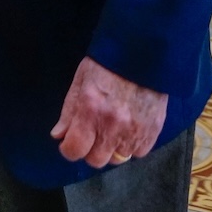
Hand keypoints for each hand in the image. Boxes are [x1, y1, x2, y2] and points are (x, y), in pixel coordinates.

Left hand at [50, 57, 167, 168]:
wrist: (143, 51)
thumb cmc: (107, 63)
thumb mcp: (80, 81)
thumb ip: (69, 111)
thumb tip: (58, 136)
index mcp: (90, 110)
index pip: (74, 150)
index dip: (69, 148)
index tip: (71, 141)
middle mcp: (112, 125)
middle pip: (96, 160)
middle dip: (91, 150)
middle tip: (93, 134)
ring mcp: (134, 130)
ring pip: (118, 158)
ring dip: (112, 148)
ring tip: (114, 129)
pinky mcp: (153, 130)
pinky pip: (139, 152)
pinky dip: (132, 145)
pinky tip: (130, 129)